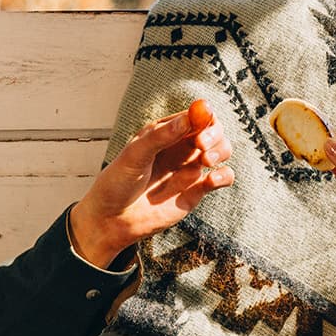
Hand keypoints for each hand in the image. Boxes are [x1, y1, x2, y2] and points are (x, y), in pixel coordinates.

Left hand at [70, 105, 234, 266]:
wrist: (111, 220)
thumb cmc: (117, 183)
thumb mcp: (134, 155)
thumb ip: (161, 136)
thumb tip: (188, 118)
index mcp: (166, 132)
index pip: (194, 115)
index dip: (203, 116)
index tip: (201, 125)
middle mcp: (181, 148)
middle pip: (213, 131)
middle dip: (214, 134)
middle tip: (202, 145)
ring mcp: (190, 169)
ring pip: (222, 151)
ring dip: (221, 151)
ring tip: (206, 160)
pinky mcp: (196, 191)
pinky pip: (221, 178)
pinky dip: (224, 176)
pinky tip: (212, 179)